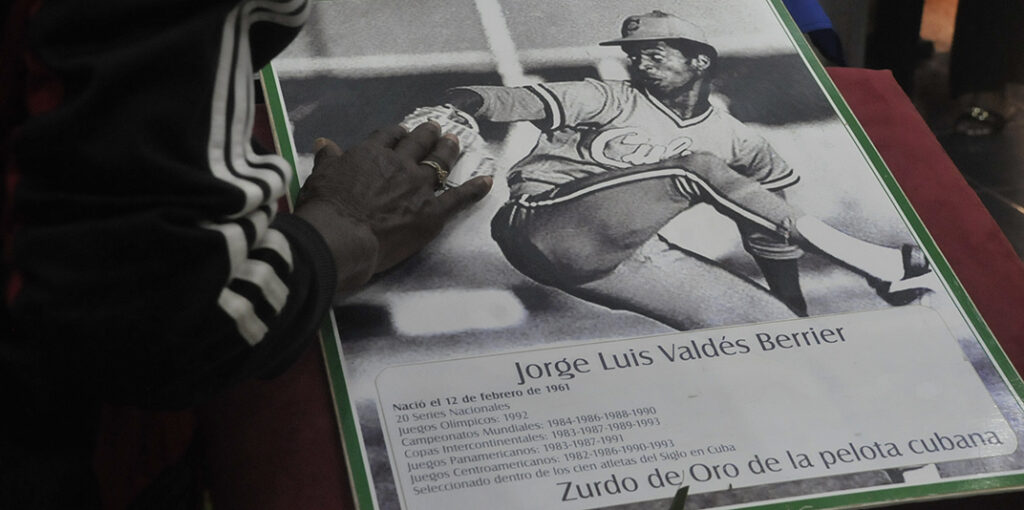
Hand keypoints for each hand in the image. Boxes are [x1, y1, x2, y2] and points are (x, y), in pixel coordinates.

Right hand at [295, 122, 492, 291]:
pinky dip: (475, 189)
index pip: (389, 136)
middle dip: (429, 134)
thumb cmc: (326, 210)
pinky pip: (459, 197)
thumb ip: (327, 159)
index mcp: (372, 154)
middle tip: (437, 129)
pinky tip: (487, 181)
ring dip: (449, 151)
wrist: (341, 238)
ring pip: (440, 163)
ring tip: (456, 143)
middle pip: (419, 143)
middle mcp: (399, 165)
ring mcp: (418, 187)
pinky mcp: (432, 213)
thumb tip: (325, 145)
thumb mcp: (320, 177)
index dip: (398, 133)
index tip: (402, 132)